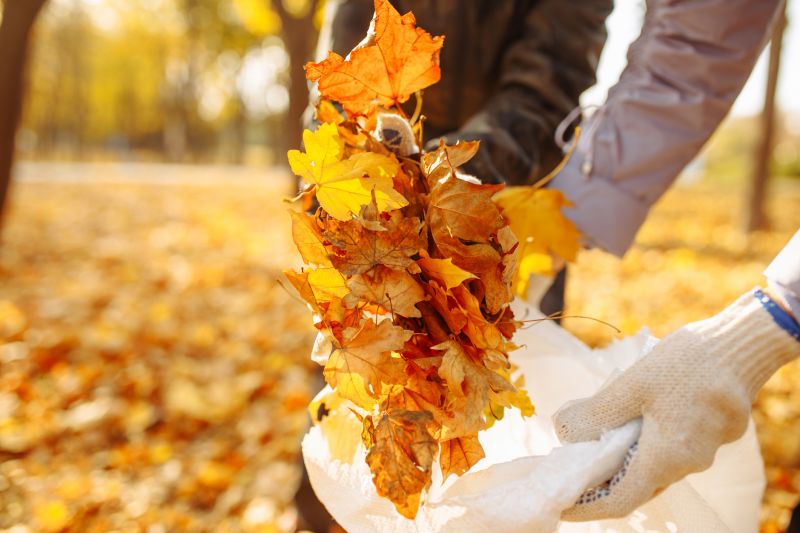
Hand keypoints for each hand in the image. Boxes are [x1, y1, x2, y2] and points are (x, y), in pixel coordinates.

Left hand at [553, 289, 798, 520]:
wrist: (741, 344)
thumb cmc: (687, 363)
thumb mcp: (632, 385)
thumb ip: (596, 413)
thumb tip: (563, 430)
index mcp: (667, 457)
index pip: (621, 500)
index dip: (589, 507)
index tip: (562, 506)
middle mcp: (688, 463)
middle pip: (637, 486)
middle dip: (602, 483)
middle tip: (570, 469)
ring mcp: (702, 449)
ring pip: (653, 466)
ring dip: (622, 461)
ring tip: (589, 445)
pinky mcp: (709, 433)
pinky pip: (669, 449)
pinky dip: (642, 444)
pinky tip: (622, 423)